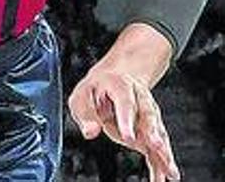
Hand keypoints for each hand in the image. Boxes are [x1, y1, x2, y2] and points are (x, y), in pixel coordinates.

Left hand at [68, 60, 178, 180]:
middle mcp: (140, 99)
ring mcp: (149, 115)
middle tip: (156, 146)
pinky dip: (162, 163)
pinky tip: (169, 177)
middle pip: (149, 116)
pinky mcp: (151, 132)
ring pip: (158, 134)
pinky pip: (157, 148)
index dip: (127, 120)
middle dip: (153, 132)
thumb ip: (85, 114)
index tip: (128, 138)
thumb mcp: (82, 96)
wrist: (114, 81)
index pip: (125, 103)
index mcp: (121, 86)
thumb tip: (90, 132)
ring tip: (170, 171)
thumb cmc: (95, 91)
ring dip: (165, 152)